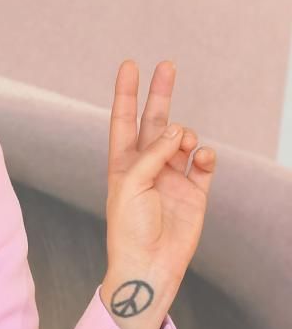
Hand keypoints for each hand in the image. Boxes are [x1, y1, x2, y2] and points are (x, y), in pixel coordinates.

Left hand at [99, 60, 216, 328]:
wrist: (148, 264)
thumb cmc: (128, 226)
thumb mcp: (129, 184)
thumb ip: (151, 154)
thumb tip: (176, 129)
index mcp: (122, 161)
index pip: (124, 119)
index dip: (126, 92)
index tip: (129, 65)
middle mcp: (147, 164)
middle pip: (155, 120)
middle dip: (160, 93)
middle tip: (167, 65)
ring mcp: (172, 176)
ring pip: (182, 140)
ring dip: (185, 134)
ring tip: (184, 142)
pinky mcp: (195, 192)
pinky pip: (204, 164)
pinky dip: (206, 155)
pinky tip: (203, 155)